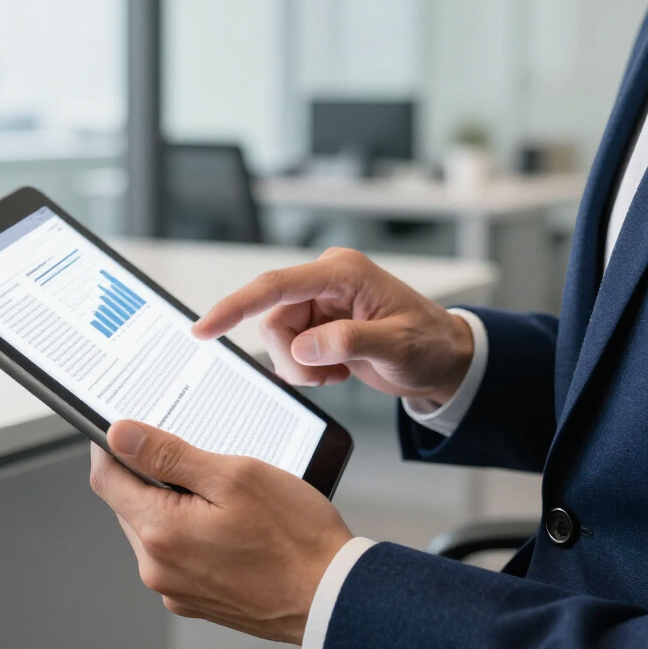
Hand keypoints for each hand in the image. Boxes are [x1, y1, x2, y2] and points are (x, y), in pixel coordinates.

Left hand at [90, 420, 352, 644]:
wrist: (330, 596)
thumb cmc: (294, 536)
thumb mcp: (234, 476)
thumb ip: (170, 454)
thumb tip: (119, 435)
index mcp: (160, 532)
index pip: (106, 479)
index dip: (110, 446)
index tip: (123, 427)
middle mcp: (157, 568)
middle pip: (129, 503)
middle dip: (149, 473)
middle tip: (192, 452)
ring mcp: (175, 589)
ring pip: (154, 528)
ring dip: (172, 501)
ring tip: (220, 489)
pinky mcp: (195, 599)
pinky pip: (176, 553)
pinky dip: (190, 528)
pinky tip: (228, 520)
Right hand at [192, 247, 473, 403]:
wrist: (443, 358)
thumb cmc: (428, 343)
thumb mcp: (396, 346)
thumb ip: (349, 342)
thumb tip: (304, 347)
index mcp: (342, 272)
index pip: (277, 285)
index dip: (236, 306)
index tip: (204, 330)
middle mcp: (326, 281)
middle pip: (273, 319)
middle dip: (292, 357)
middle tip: (327, 376)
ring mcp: (321, 302)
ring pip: (278, 339)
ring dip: (300, 367)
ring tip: (337, 374)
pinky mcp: (318, 323)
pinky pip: (289, 350)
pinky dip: (308, 370)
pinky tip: (338, 370)